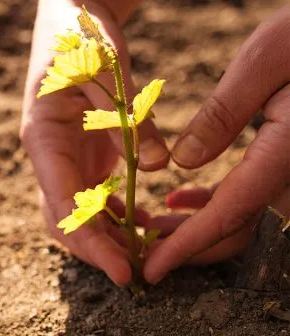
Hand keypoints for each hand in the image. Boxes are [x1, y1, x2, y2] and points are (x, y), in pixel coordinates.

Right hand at [21, 1, 168, 285]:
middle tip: (135, 272)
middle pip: (65, 219)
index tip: (121, 270)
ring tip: (142, 253)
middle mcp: (49, 156)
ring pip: (80, 213)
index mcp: (42, 139)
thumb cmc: (79, 36)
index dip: (89, 242)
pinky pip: (96, 195)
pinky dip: (117, 214)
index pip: (62, 205)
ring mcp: (64, 157)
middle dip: (96, 249)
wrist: (70, 16)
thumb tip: (154, 167)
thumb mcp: (104, 70)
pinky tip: (143, 222)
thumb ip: (126, 117)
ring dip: (108, 236)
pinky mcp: (82, 153)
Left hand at [143, 5, 289, 283]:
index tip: (152, 270)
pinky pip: (249, 194)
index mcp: (288, 151)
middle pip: (237, 228)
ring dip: (194, 228)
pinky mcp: (284, 159)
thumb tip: (183, 164)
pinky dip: (211, 203)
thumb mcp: (265, 61)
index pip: (230, 213)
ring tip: (151, 228)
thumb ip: (225, 113)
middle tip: (142, 254)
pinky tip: (179, 199)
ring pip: (241, 216)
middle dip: (187, 248)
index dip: (186, 247)